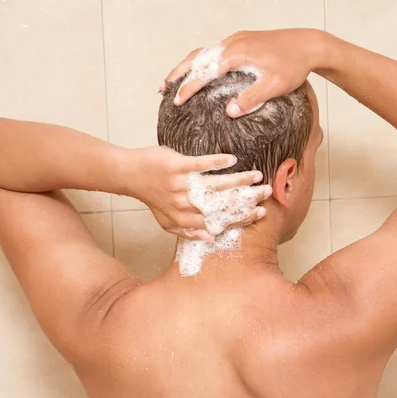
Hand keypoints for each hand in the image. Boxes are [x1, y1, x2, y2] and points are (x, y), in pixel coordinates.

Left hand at [126, 146, 271, 241]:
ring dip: (237, 180)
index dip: (241, 216)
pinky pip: (199, 164)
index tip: (260, 212)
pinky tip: (232, 159)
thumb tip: (211, 237)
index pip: (219, 219)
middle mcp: (185, 204)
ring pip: (214, 184)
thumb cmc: (152, 197)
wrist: (130, 175)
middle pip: (221, 203)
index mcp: (186, 218)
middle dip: (246, 198)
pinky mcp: (176, 166)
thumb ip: (188, 231)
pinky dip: (216, 162)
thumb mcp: (167, 221)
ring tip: (256, 176)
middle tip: (266, 192)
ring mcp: (181, 185)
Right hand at [165, 28, 325, 117]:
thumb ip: (251, 99)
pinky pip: (214, 49)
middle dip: (178, 72)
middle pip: (196, 57)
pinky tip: (200, 70)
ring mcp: (236, 39)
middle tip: (162, 88)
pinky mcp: (242, 40)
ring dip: (187, 65)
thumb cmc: (293, 66)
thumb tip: (228, 112)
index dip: (188, 87)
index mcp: (236, 55)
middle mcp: (232, 43)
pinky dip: (201, 60)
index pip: (204, 72)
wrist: (309, 44)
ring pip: (204, 51)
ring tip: (174, 79)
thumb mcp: (274, 86)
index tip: (176, 101)